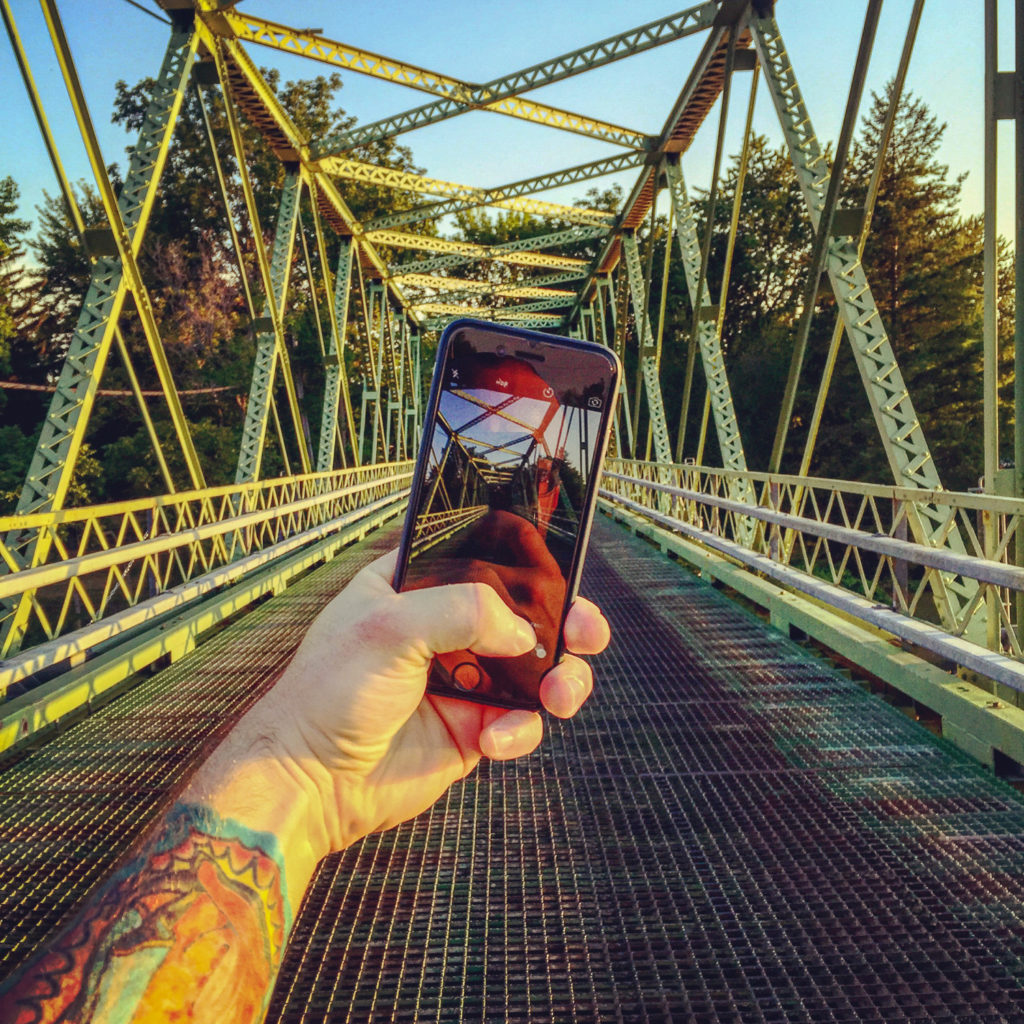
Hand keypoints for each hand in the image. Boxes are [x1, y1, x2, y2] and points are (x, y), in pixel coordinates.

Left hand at [238, 548, 609, 856]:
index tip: (563, 568)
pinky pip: (522, 721)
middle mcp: (445, 628)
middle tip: (585, 631)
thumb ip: (462, 611)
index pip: (485, 557)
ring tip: (560, 694)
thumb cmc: (329, 691)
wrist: (312, 780)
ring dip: (562, 678)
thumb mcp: (389, 627)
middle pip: (525, 613)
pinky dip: (522, 730)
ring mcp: (463, 678)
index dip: (529, 561)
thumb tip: (523, 632)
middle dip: (566, 621)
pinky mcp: (473, 727)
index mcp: (418, 586)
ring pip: (537, 669)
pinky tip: (496, 740)